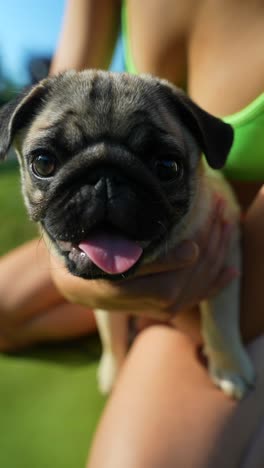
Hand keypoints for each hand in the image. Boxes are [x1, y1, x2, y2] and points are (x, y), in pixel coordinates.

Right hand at [51, 196, 236, 318]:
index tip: (208, 207)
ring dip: (218, 252)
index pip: (177, 266)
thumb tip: (189, 253)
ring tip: (227, 222)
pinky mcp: (166, 309)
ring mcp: (160, 309)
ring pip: (199, 284)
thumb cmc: (85, 259)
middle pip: (192, 273)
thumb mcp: (98, 248)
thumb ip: (133, 252)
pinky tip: (231, 271)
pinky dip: (215, 283)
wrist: (79, 286)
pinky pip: (197, 297)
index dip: (196, 237)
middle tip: (221, 206)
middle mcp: (148, 303)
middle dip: (211, 238)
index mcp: (126, 288)